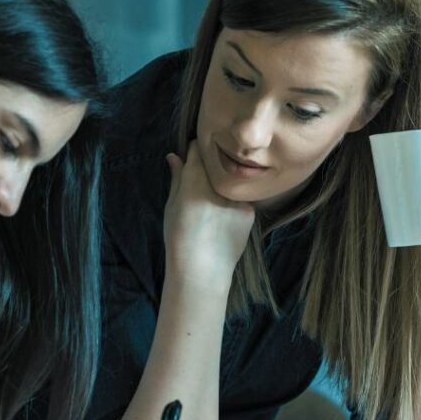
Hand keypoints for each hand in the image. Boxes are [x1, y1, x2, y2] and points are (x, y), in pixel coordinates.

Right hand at [163, 141, 254, 289]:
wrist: (202, 270)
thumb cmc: (179, 238)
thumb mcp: (171, 207)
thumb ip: (176, 179)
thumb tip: (174, 156)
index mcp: (194, 181)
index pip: (198, 149)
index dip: (195, 152)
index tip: (193, 159)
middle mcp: (218, 185)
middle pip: (216, 164)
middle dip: (210, 168)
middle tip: (202, 186)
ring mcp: (236, 198)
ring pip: (230, 180)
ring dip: (223, 186)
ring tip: (212, 207)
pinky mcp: (249, 211)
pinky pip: (240, 198)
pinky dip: (233, 204)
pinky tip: (223, 220)